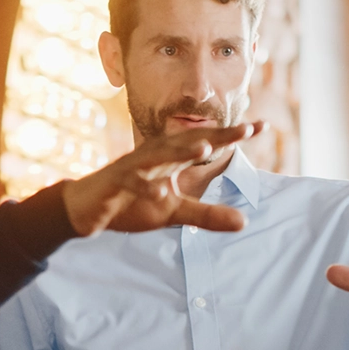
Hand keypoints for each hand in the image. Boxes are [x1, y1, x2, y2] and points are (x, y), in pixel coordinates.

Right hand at [63, 122, 263, 236]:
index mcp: (170, 159)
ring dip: (181, 152)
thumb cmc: (132, 204)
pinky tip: (159, 194)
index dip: (232, 136)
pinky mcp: (115, 184)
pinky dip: (145, 187)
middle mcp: (154, 156)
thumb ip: (207, 215)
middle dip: (215, 135)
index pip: (206, 143)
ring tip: (205, 148)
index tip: (261, 127)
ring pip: (160, 156)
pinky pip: (132, 183)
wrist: (87, 208)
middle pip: (188, 142)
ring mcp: (134, 167)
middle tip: (243, 130)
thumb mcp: (173, 213)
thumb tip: (244, 222)